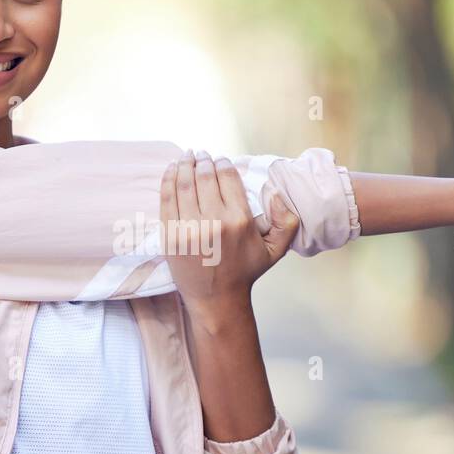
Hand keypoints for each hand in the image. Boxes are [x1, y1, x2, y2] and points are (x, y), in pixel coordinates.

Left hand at [159, 149, 299, 309]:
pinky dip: (168, 180)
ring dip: (184, 165)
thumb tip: (276, 193)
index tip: (220, 160)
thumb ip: (286, 222)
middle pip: (204, 177)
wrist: (216, 299)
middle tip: (201, 154)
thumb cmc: (244, 272)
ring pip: (184, 184)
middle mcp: (214, 221)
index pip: (228, 178)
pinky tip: (171, 170)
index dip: (223, 164)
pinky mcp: (171, 235)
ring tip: (186, 157)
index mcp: (239, 220)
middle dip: (202, 161)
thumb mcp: (275, 250)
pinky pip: (167, 199)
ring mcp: (189, 228)